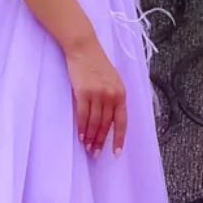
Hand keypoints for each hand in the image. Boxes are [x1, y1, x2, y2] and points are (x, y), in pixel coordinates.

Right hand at [65, 38, 126, 154]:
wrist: (84, 48)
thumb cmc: (97, 65)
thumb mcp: (113, 81)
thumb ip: (113, 98)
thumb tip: (110, 120)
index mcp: (121, 94)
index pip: (122, 122)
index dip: (118, 138)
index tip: (116, 153)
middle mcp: (111, 95)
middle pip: (106, 125)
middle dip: (101, 141)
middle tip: (95, 153)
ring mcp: (97, 94)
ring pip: (95, 122)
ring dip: (90, 137)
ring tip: (87, 148)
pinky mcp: (83, 92)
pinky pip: (83, 115)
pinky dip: (82, 127)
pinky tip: (81, 136)